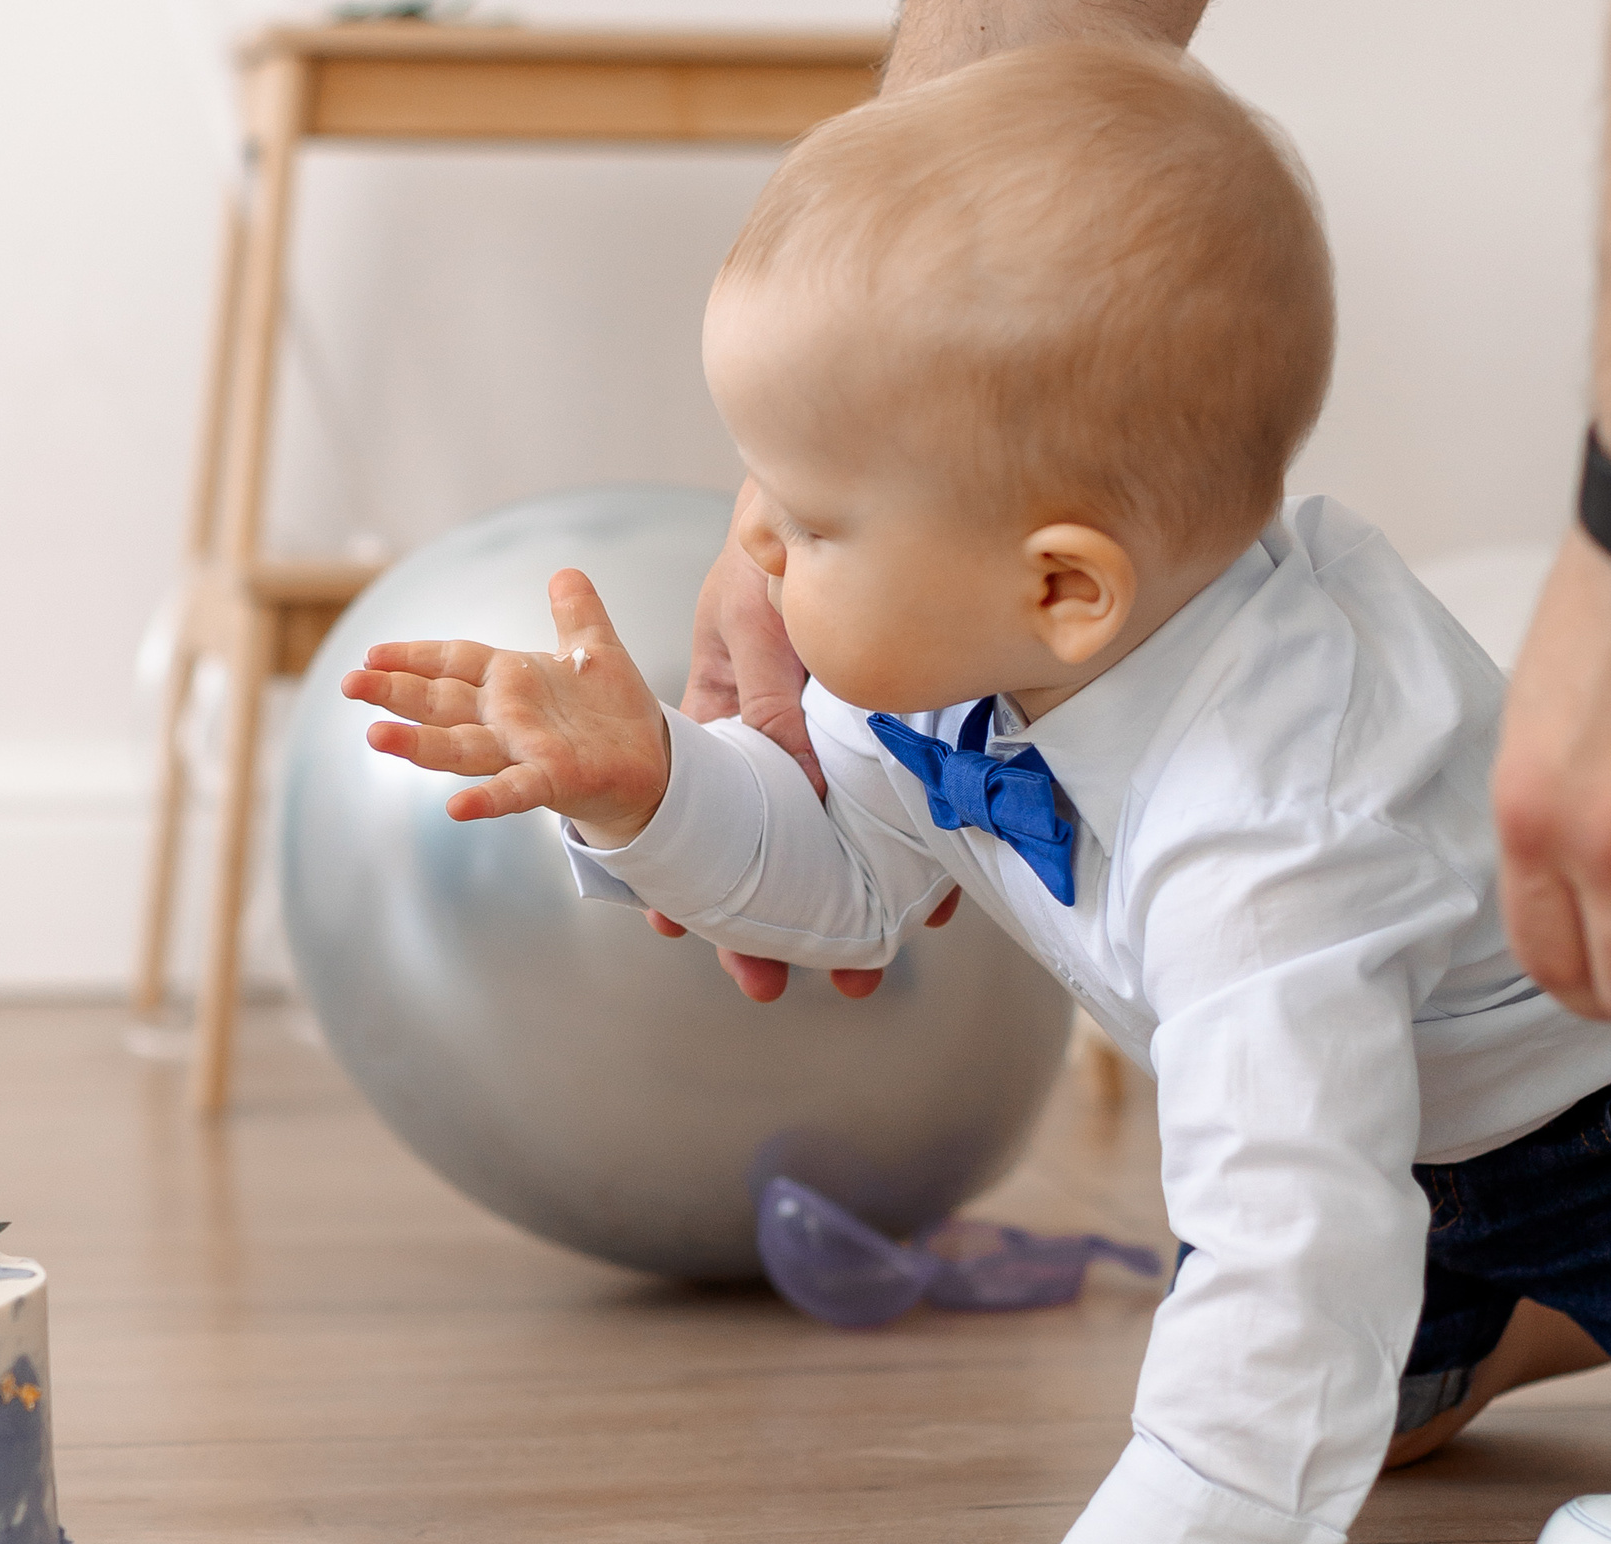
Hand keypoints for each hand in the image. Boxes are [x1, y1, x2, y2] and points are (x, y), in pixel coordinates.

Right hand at [342, 568, 669, 842]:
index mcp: (512, 681)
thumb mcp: (597, 650)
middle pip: (441, 701)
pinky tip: (455, 810)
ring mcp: (523, 750)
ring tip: (374, 737)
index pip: (454, 660)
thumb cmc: (615, 713)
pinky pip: (513, 790)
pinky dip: (485, 799)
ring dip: (418, 743)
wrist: (655, 764)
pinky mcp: (551, 780)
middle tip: (349, 684)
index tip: (372, 652)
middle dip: (395, 692)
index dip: (415, 655)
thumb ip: (576, 613)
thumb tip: (565, 572)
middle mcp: (506, 717)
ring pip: (460, 746)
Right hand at [654, 477, 941, 999]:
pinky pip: (897, 802)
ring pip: (831, 838)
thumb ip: (770, 701)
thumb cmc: (780, 539)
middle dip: (764, 921)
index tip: (681, 934)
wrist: (848, 489)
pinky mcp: (886, 725)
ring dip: (841, 905)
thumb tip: (797, 787)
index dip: (686, 876)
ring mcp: (828, 734)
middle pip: (760, 844)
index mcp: (718, 712)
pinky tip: (930, 901)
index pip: (693, 809)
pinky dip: (906, 854)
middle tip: (773, 986)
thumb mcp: (757, 619)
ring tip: (861, 971)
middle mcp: (770, 736)